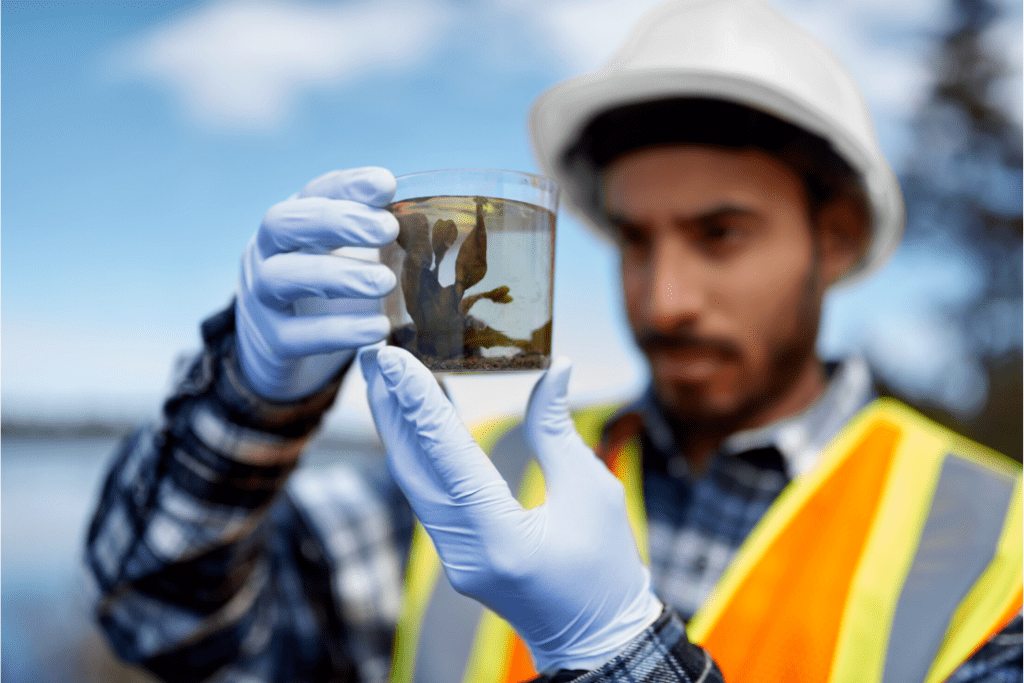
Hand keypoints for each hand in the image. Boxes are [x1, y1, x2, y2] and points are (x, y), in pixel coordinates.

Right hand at [235, 167, 398, 399]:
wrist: (281, 348)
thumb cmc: (329, 291)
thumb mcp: (350, 256)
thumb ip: (379, 239)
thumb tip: (439, 227)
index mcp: (293, 223)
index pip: (313, 192)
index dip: (348, 186)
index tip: (387, 185)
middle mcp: (266, 252)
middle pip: (283, 223)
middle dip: (337, 222)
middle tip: (388, 229)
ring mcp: (261, 297)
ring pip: (282, 277)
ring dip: (337, 275)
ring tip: (385, 282)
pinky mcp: (271, 342)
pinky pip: (298, 336)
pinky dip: (339, 331)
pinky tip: (378, 329)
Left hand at [361, 347, 662, 672]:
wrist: (596, 637)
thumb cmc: (605, 568)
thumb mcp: (592, 491)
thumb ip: (558, 429)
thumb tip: (555, 366)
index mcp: (502, 539)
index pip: (450, 458)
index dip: (421, 403)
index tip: (394, 359)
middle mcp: (464, 552)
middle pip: (413, 470)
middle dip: (391, 408)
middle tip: (376, 353)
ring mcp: (453, 558)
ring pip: (413, 482)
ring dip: (398, 427)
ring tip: (386, 376)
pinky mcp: (455, 554)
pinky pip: (426, 494)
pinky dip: (418, 452)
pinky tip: (415, 417)